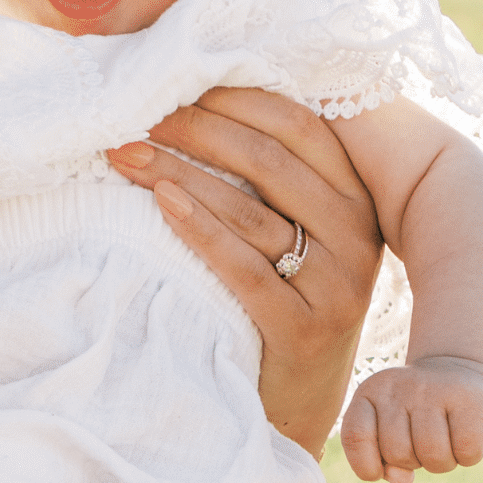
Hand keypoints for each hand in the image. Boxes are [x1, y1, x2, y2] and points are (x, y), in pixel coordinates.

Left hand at [106, 86, 384, 457]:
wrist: (296, 400)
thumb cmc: (280, 300)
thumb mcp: (292, 233)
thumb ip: (272, 179)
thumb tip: (198, 101)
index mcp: (357, 198)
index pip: (301, 127)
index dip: (238, 99)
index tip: (176, 82)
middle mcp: (357, 236)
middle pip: (271, 163)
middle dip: (198, 129)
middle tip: (138, 112)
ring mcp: (337, 285)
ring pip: (253, 211)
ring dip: (181, 173)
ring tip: (125, 153)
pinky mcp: (305, 330)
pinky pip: (245, 269)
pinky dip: (200, 230)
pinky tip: (160, 202)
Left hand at [340, 356, 482, 482]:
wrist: (463, 369)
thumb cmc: (418, 414)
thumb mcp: (391, 432)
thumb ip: (385, 462)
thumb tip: (402, 481)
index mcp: (369, 392)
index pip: (355, 436)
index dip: (365, 465)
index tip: (379, 470)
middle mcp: (399, 387)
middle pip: (397, 453)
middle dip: (413, 463)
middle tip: (424, 443)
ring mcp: (435, 390)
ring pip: (432, 456)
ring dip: (442, 463)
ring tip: (446, 442)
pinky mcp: (472, 400)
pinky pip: (466, 451)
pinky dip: (468, 457)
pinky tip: (466, 438)